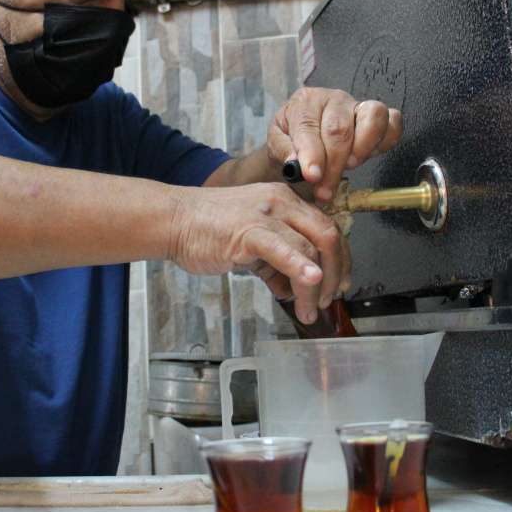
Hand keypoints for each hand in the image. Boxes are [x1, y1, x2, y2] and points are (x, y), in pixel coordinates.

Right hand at [167, 183, 346, 323]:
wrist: (172, 220)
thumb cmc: (205, 230)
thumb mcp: (249, 243)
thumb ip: (274, 262)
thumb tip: (291, 287)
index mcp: (284, 201)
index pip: (326, 228)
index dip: (338, 259)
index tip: (337, 283)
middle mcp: (282, 202)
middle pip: (328, 236)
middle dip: (335, 272)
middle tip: (330, 299)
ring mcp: (267, 215)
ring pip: (310, 248)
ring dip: (316, 286)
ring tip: (309, 310)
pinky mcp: (249, 231)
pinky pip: (284, 250)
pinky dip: (301, 268)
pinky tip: (308, 284)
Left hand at [268, 88, 402, 203]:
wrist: (302, 134)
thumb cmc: (291, 139)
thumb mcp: (277, 144)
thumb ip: (285, 152)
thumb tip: (296, 164)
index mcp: (304, 102)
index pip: (308, 126)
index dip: (312, 155)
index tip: (312, 176)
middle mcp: (333, 99)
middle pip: (340, 129)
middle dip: (334, 164)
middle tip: (326, 189)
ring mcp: (358, 104)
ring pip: (373, 115)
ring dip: (363, 148)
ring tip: (350, 166)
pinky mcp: (377, 115)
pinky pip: (393, 121)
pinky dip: (386, 140)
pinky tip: (368, 156)